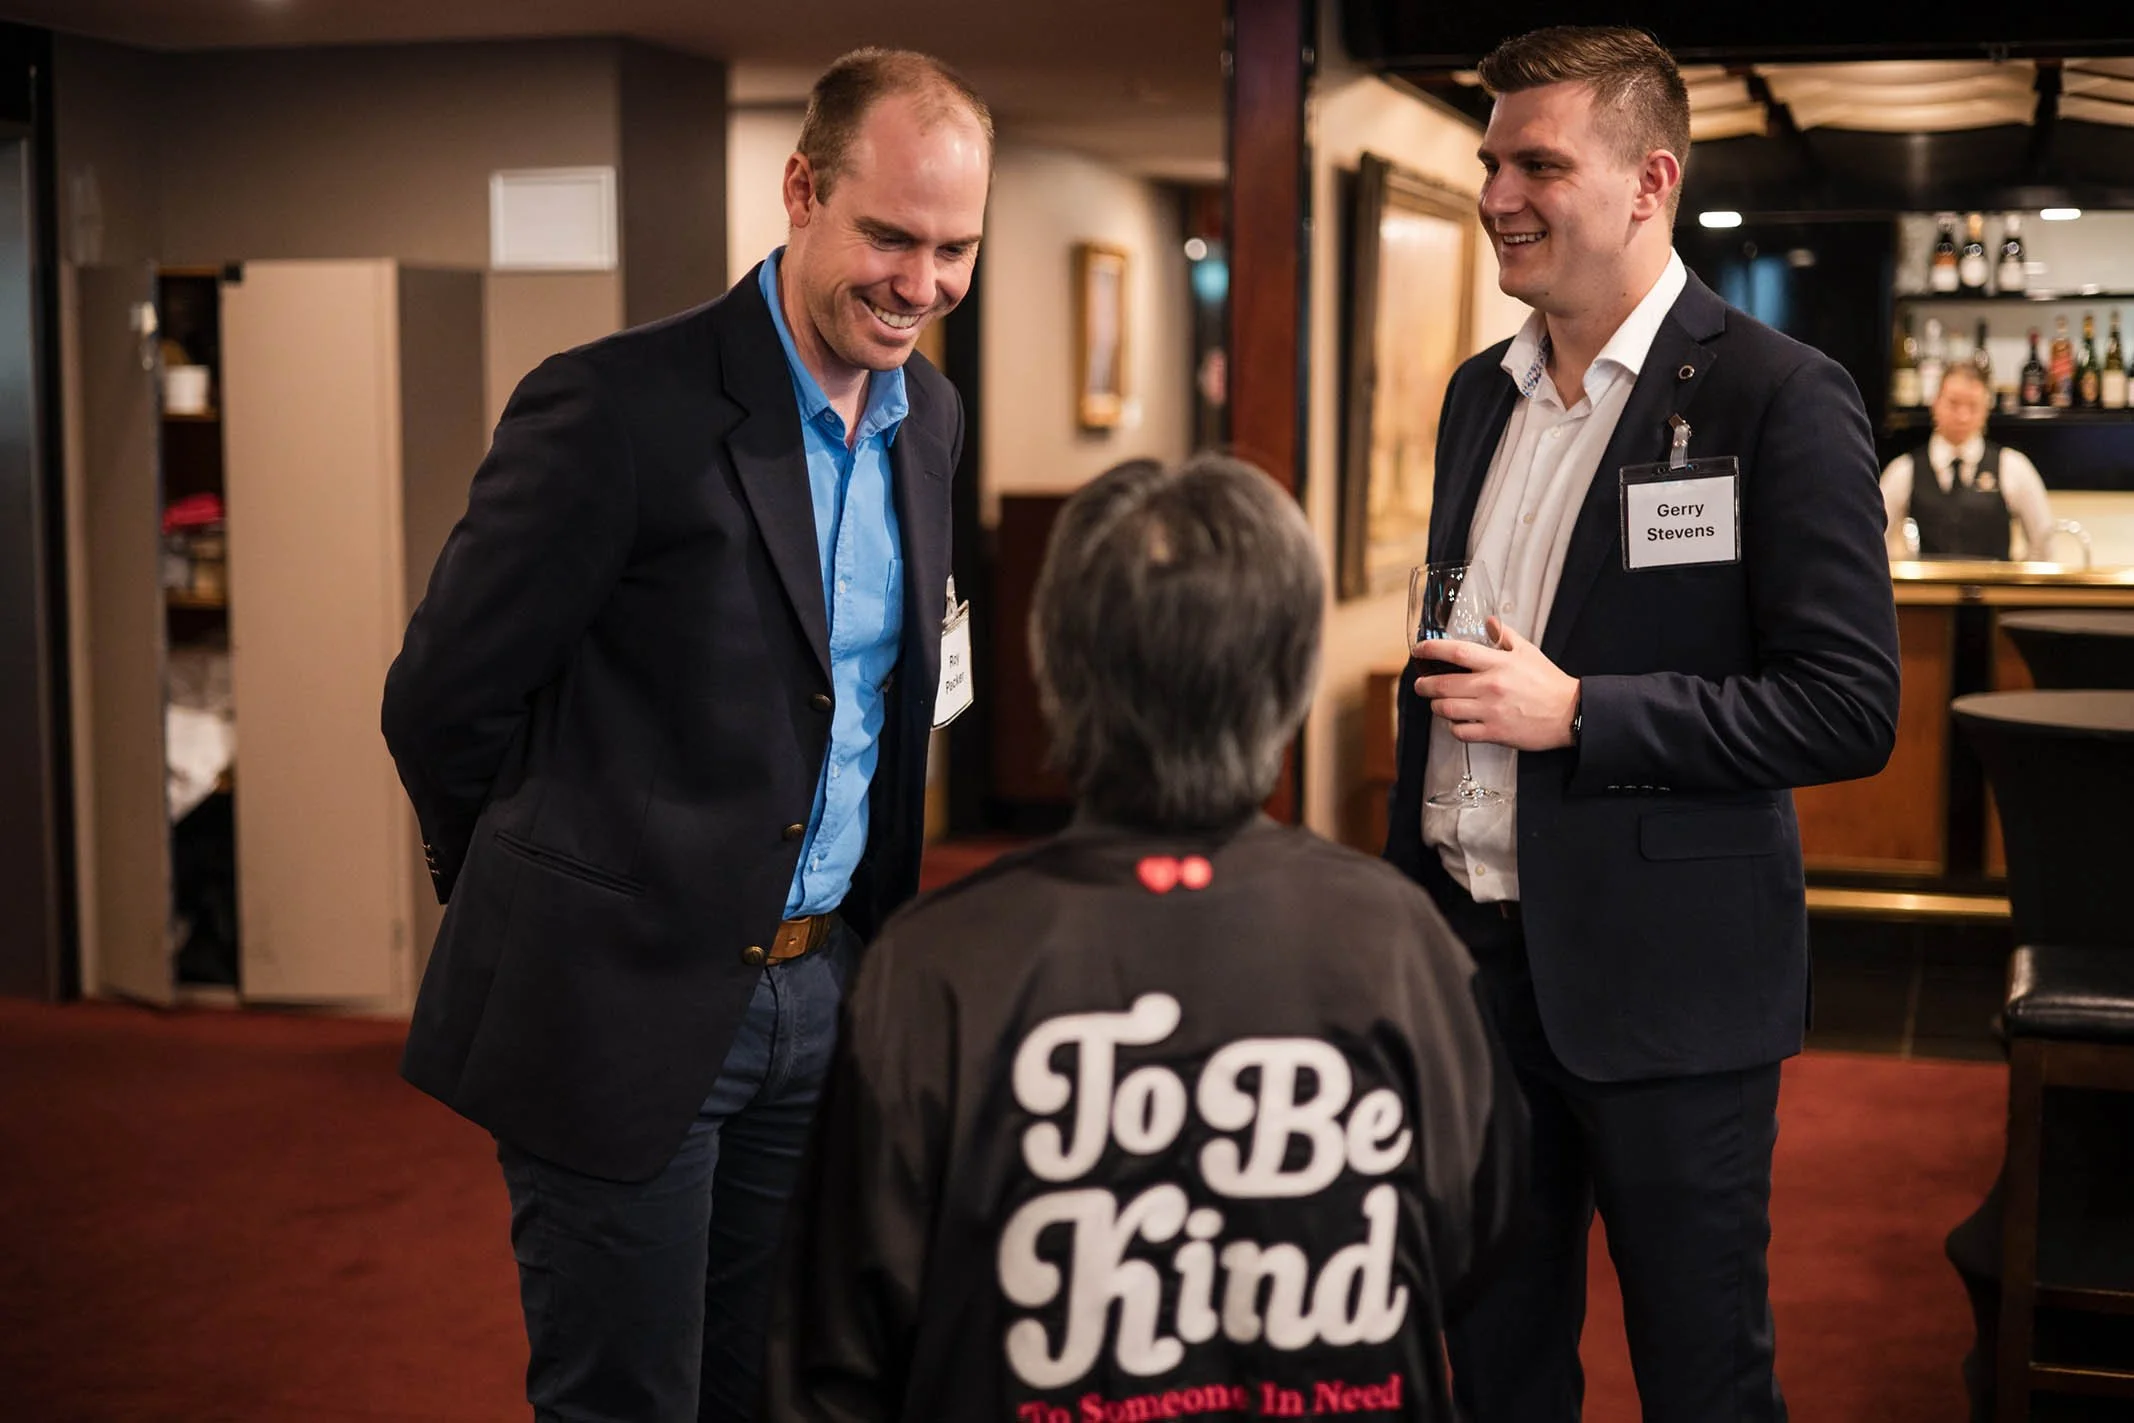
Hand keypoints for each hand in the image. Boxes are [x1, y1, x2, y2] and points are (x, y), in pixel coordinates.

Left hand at [1413, 619, 1580, 750]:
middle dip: (1424, 684)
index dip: (1432, 649)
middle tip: (1420, 684)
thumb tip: (1489, 622)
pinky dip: (1454, 728)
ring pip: (1447, 709)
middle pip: (1443, 684)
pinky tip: (1457, 722)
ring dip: (1437, 706)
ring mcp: (1491, 711)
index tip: (1419, 650)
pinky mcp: (1495, 733)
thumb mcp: (1528, 651)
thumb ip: (1505, 636)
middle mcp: (1490, 687)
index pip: (1456, 652)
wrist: (1570, 713)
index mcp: (1498, 664)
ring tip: (1438, 703)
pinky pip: (1461, 732)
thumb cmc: (1549, 683)